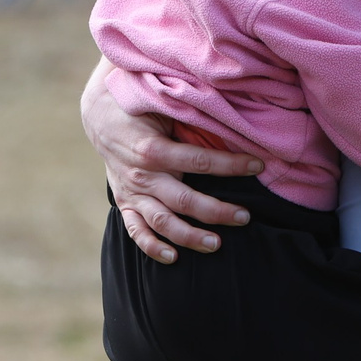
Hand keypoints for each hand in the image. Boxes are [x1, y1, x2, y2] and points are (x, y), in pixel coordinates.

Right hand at [81, 61, 258, 263]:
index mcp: (154, 148)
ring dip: (189, 236)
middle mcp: (142, 175)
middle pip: (184, 200)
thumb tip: (232, 110)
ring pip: (162, 222)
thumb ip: (191, 112)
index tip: (259, 166)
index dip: (232, 165)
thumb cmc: (143, 105)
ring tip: (216, 245)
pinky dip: (152, 247)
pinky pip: (136, 231)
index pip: (200, 161)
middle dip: (217, 211)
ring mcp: (132, 192)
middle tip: (245, 217)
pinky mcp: (125, 203)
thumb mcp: (164, 103)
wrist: (101, 116)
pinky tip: (174, 258)